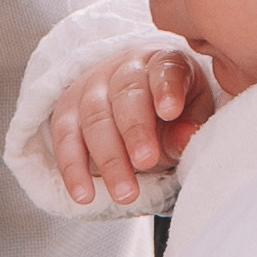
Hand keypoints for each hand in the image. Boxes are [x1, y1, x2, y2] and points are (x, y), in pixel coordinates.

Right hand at [48, 42, 216, 206]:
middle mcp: (124, 69)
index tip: (170, 112)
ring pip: (94, 119)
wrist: (138, 101)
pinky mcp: (67, 110)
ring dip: (108, 159)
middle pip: (126, 96)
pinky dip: (73, 169)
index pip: (164, 70)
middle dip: (134, 132)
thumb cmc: (171, 109)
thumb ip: (189, 126)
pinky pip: (65, 138)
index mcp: (163, 62)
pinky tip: (83, 194)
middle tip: (145, 163)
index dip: (166, 89)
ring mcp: (92, 87)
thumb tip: (187, 136)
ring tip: (124, 193)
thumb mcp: (192, 113)